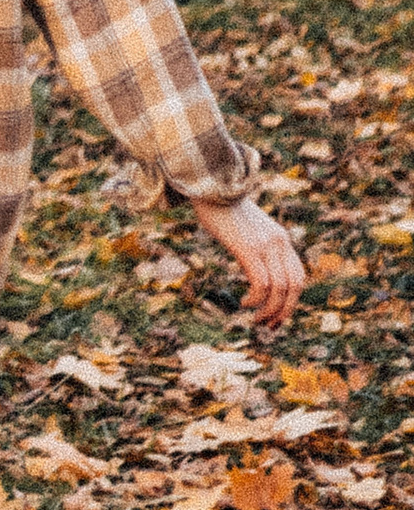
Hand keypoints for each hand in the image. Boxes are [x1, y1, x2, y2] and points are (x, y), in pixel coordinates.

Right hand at [191, 194, 305, 329]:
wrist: (211, 183)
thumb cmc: (222, 208)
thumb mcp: (248, 228)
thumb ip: (257, 244)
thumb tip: (254, 264)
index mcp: (281, 239)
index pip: (299, 278)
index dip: (292, 301)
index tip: (277, 315)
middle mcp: (279, 242)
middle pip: (294, 287)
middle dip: (284, 312)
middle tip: (269, 325)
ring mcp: (265, 245)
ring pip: (279, 290)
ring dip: (269, 311)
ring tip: (256, 319)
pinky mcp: (249, 248)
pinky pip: (261, 283)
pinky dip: (256, 299)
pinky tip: (245, 303)